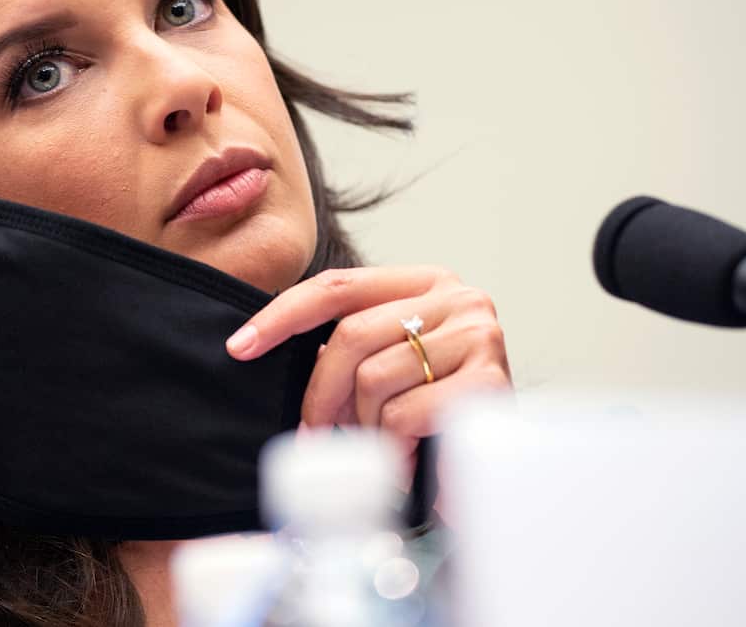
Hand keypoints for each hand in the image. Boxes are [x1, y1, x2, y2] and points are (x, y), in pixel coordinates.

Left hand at [226, 266, 511, 478]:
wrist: (505, 463)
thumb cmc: (439, 411)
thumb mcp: (391, 362)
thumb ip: (352, 346)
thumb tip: (264, 348)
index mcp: (425, 282)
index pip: (337, 286)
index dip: (282, 315)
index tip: (240, 346)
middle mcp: (457, 297)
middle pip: (350, 336)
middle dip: (322, 395)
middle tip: (318, 435)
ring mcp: (478, 335)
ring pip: (374, 378)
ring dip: (366, 426)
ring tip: (384, 446)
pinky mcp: (491, 380)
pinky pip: (405, 412)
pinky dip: (395, 445)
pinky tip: (410, 459)